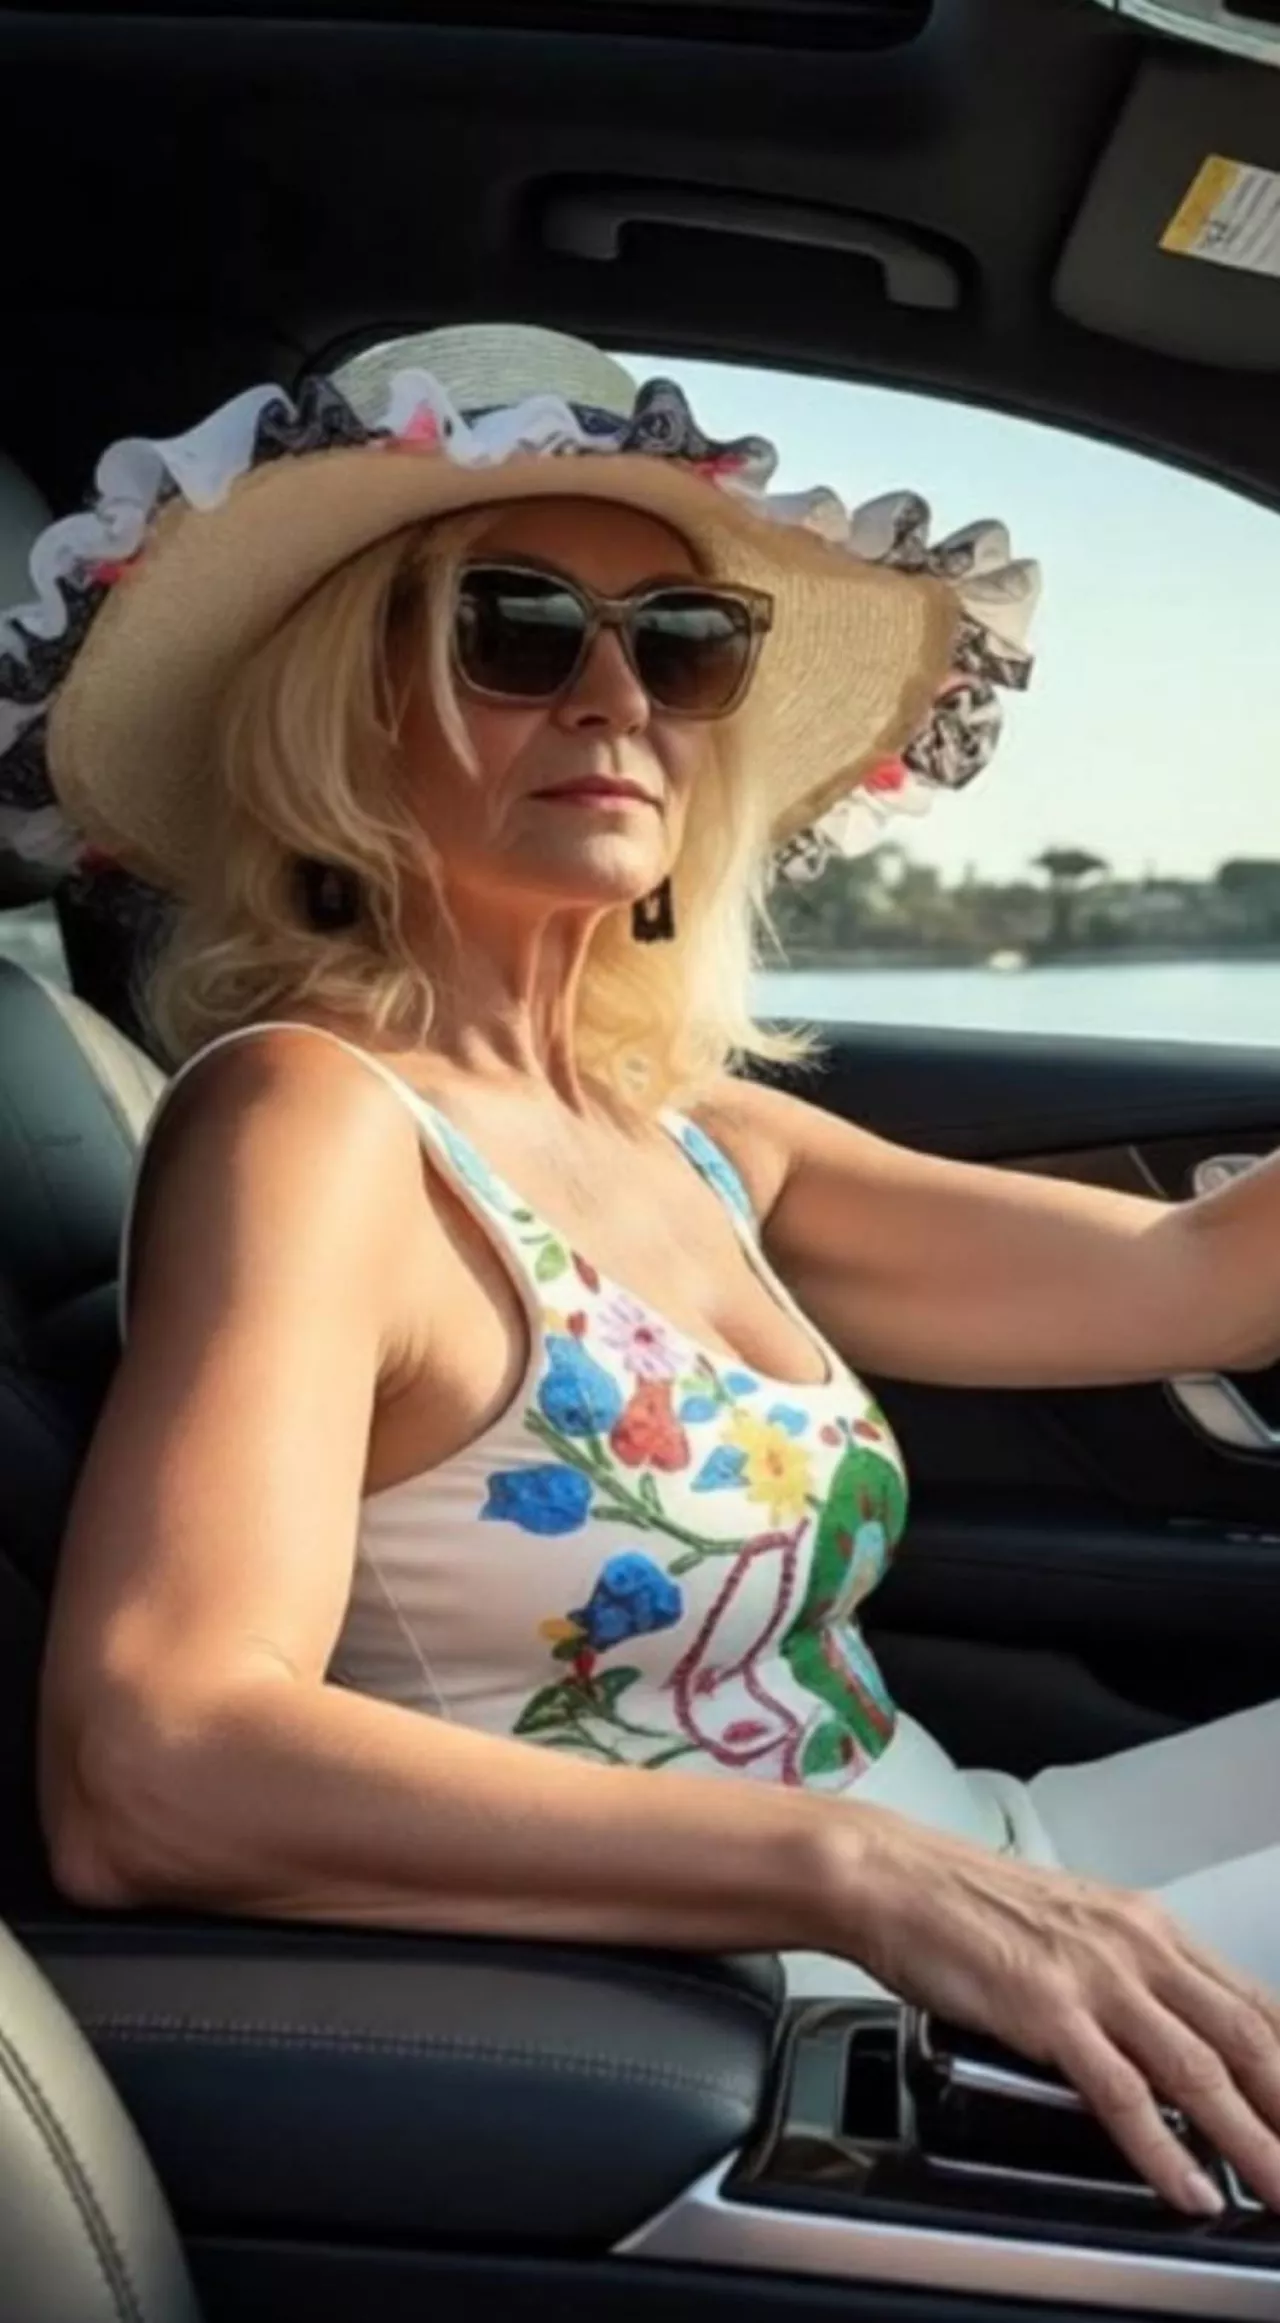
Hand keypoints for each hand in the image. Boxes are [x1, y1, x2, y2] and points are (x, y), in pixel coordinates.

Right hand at [834, 1813, 1279, 2215]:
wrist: (891, 1876)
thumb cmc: (963, 1903)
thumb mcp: (1068, 1927)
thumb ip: (1122, 1976)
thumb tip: (1159, 2031)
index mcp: (1143, 1924)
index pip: (1251, 2001)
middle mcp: (1134, 1944)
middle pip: (1247, 2039)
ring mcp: (1094, 1977)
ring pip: (1201, 2072)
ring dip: (1254, 2143)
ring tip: (1279, 2190)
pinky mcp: (1047, 2010)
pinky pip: (1123, 2093)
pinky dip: (1166, 2150)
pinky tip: (1190, 2188)